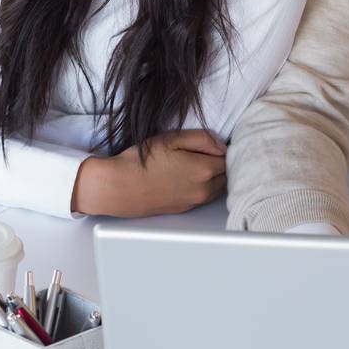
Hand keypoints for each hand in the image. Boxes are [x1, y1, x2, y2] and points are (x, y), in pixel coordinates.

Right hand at [71, 128, 226, 216]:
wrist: (118, 188)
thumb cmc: (141, 162)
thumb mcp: (171, 139)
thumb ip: (202, 139)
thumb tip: (221, 145)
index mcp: (204, 171)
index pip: (229, 158)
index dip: (223, 148)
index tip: (212, 142)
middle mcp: (203, 190)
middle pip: (226, 175)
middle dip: (221, 163)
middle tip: (205, 151)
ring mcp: (194, 202)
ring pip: (217, 187)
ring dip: (214, 176)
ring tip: (195, 162)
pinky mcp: (184, 209)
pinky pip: (204, 196)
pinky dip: (203, 186)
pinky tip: (186, 176)